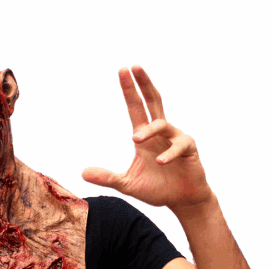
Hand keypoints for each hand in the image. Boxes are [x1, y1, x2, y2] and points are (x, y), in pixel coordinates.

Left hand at [82, 66, 213, 214]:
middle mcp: (160, 133)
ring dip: (148, 130)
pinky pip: (178, 146)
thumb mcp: (127, 184)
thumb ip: (107, 178)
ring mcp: (175, 139)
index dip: (129, 90)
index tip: (122, 70)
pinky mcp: (189, 150)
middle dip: (143, 83)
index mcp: (144, 136)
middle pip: (153, 100)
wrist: (182, 199)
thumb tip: (82, 173)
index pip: (135, 107)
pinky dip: (169, 153)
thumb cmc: (157, 188)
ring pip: (162, 124)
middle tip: (134, 66)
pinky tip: (159, 162)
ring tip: (135, 139)